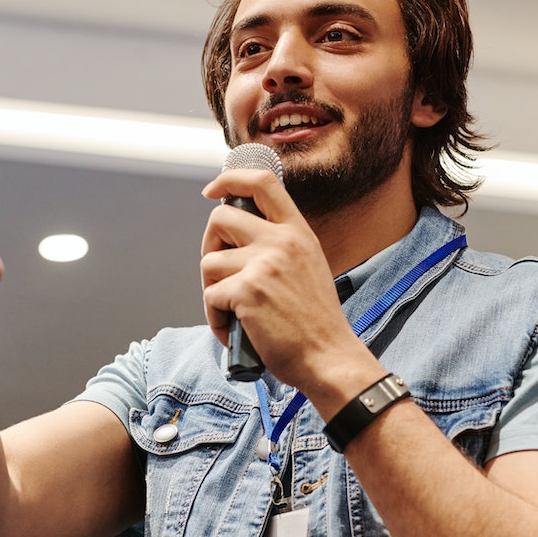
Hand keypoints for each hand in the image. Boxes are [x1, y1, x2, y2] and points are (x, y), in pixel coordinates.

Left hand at [200, 168, 367, 391]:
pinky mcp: (247, 291)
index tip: (213, 191)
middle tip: (218, 272)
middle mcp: (281, 241)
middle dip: (209, 244)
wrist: (329, 357)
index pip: (261, 182)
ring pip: (209, 262)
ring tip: (232, 311)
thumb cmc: (316, 322)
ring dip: (212, 289)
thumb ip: (279, 246)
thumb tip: (236, 239)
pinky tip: (235, 331)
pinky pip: (210, 296)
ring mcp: (263, 264)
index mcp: (298, 231)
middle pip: (219, 218)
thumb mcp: (308, 266)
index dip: (229, 180)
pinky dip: (215, 317)